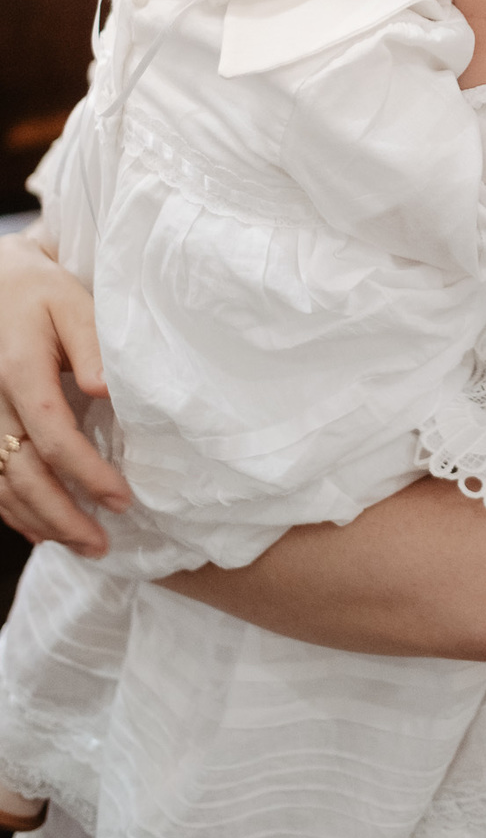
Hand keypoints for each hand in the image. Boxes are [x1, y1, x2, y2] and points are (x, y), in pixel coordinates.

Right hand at [0, 232, 129, 555]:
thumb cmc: (40, 292)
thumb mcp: (73, 304)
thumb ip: (93, 348)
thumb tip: (108, 393)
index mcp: (20, 371)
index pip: (54, 438)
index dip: (87, 475)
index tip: (122, 500)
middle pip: (22, 475)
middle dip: (62, 516)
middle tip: (101, 545)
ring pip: (1, 486)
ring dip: (39, 521)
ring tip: (80, 545)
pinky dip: (13, 510)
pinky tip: (41, 529)